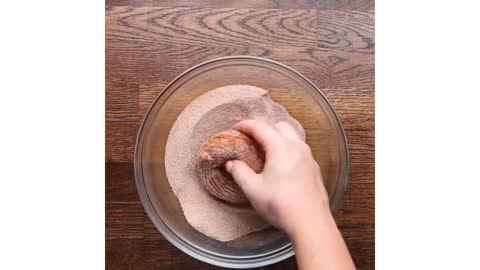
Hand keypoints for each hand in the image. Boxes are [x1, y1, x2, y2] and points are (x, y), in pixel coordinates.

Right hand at [225, 119, 329, 234]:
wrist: (310, 222)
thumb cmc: (280, 205)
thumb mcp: (253, 189)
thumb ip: (239, 172)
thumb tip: (231, 163)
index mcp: (281, 148)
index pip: (260, 127)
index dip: (245, 125)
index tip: (234, 129)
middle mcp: (297, 147)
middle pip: (278, 126)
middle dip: (263, 128)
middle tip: (250, 140)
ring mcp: (308, 157)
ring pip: (292, 136)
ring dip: (277, 137)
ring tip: (264, 151)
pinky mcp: (314, 167)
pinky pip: (299, 149)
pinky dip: (287, 148)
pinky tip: (280, 164)